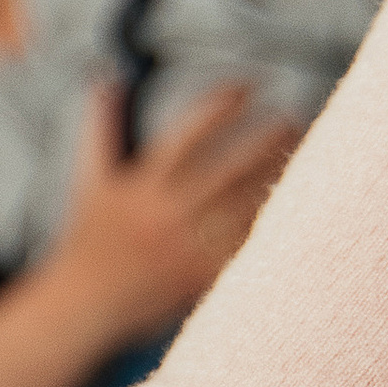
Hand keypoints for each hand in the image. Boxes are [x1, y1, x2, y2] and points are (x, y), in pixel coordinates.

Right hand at [45, 80, 297, 335]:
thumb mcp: (89, 181)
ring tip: (305, 155)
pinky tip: (296, 205)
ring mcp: (187, 248)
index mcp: (142, 186)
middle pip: (230, 168)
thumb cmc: (88, 240)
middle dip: (265, 139)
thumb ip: (100, 128)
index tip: (248, 84)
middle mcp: (166, 214)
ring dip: (277, 178)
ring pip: (247, 207)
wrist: (83, 307)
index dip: (222, 104)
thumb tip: (106, 79)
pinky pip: (247, 248)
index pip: (188, 133)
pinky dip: (272, 225)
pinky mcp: (202, 279)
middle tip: (291, 118)